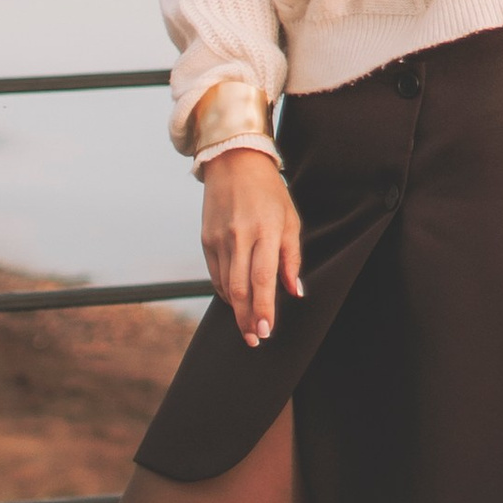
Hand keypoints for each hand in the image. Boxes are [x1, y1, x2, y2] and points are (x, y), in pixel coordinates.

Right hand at [201, 148, 302, 346]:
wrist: (233, 162)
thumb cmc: (270, 192)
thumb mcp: (290, 219)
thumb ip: (292, 257)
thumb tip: (295, 292)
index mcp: (265, 230)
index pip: (263, 279)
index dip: (263, 309)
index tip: (266, 332)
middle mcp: (239, 237)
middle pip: (241, 289)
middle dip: (247, 319)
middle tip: (255, 340)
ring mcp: (219, 239)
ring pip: (226, 285)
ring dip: (237, 310)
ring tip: (248, 326)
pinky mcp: (206, 240)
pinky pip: (216, 275)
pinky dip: (226, 292)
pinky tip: (236, 301)